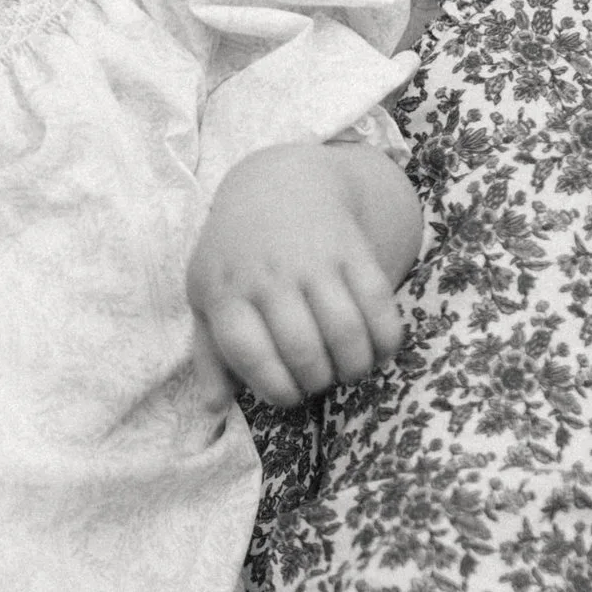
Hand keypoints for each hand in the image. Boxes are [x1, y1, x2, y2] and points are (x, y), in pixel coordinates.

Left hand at [187, 142, 421, 409]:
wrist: (278, 184)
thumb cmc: (235, 256)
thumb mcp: (206, 297)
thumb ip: (209, 354)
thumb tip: (213, 408)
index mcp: (226, 293)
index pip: (252, 355)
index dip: (276, 388)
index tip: (289, 396)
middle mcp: (268, 276)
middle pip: (303, 350)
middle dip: (318, 381)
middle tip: (320, 382)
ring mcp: (312, 260)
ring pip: (345, 330)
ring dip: (354, 365)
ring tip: (349, 370)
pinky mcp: (352, 249)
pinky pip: (378, 303)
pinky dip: (385, 338)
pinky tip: (378, 350)